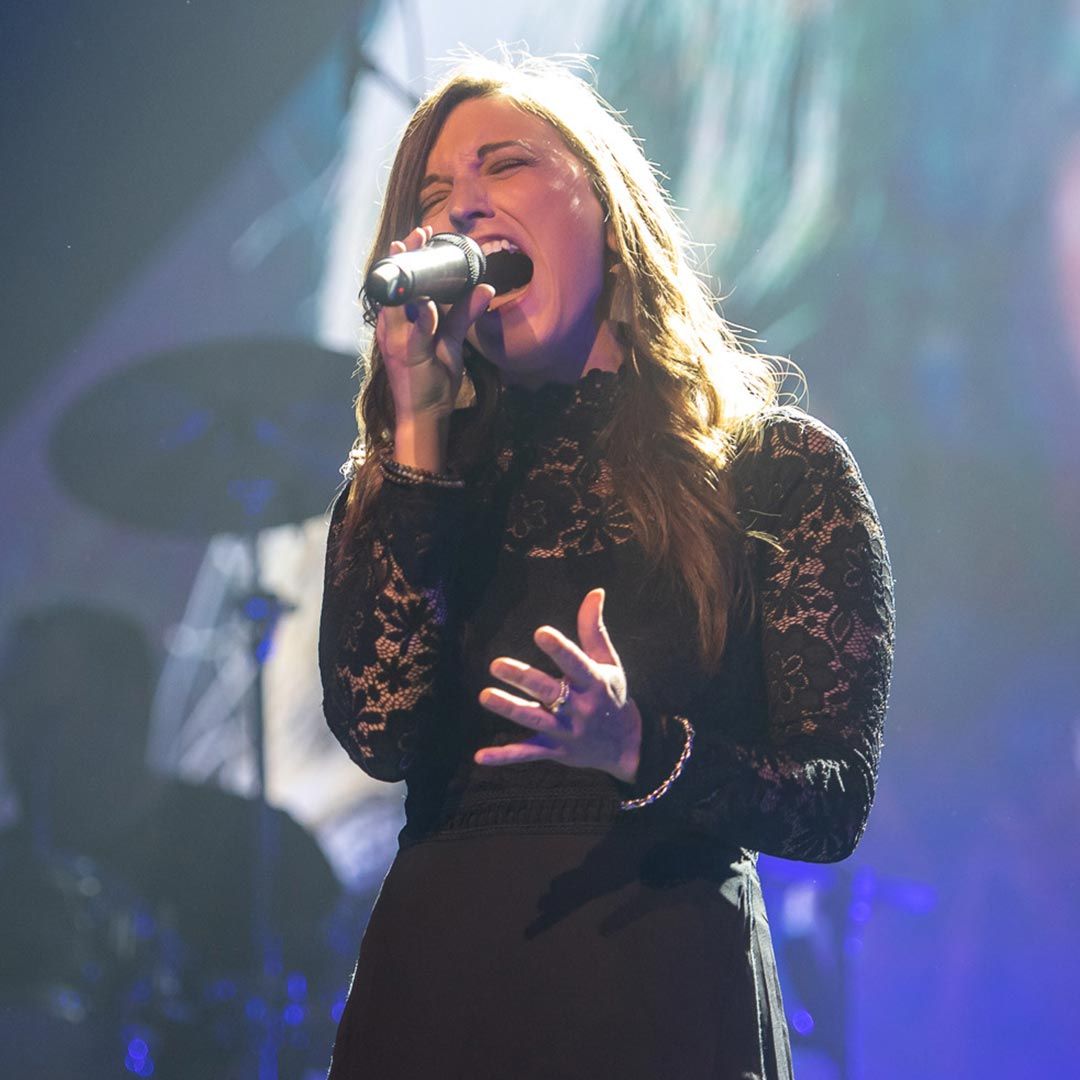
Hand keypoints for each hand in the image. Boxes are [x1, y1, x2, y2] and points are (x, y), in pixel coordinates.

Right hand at [375, 225, 494, 423]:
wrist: (425, 415)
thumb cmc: (433, 379)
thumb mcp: (451, 340)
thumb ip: (464, 314)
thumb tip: (485, 286)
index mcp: (399, 322)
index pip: (400, 284)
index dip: (406, 257)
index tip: (421, 233)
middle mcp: (391, 327)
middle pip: (392, 285)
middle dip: (402, 256)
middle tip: (416, 233)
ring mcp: (396, 341)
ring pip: (395, 303)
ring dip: (404, 277)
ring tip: (411, 250)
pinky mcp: (406, 357)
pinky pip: (412, 334)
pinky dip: (421, 318)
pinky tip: (429, 306)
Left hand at [475, 589, 641, 783]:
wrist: (628, 747)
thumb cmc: (612, 696)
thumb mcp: (608, 663)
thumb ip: (594, 629)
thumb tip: (595, 591)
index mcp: (594, 683)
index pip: (576, 663)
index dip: (559, 649)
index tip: (540, 632)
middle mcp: (580, 708)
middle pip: (548, 692)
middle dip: (523, 678)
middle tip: (496, 664)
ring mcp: (566, 732)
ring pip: (534, 721)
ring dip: (509, 709)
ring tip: (484, 696)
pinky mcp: (555, 751)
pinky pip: (528, 754)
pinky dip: (505, 756)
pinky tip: (480, 755)